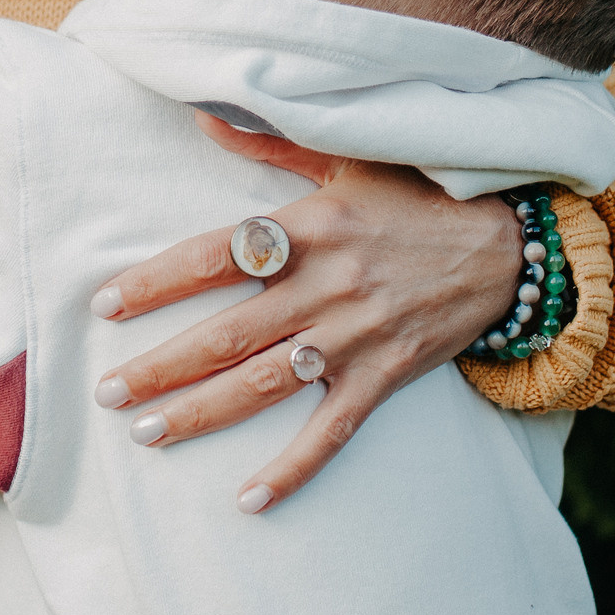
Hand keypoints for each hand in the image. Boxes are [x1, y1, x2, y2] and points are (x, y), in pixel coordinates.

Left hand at [90, 115, 520, 510]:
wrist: (509, 247)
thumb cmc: (418, 197)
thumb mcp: (345, 161)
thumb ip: (269, 144)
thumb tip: (200, 114)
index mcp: (311, 228)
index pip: (215, 256)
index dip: (157, 282)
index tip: (106, 304)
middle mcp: (327, 286)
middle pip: (227, 333)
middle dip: (161, 365)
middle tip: (109, 391)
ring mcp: (355, 337)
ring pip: (263, 384)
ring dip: (202, 413)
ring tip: (147, 433)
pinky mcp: (384, 377)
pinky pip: (331, 432)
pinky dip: (291, 469)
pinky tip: (248, 499)